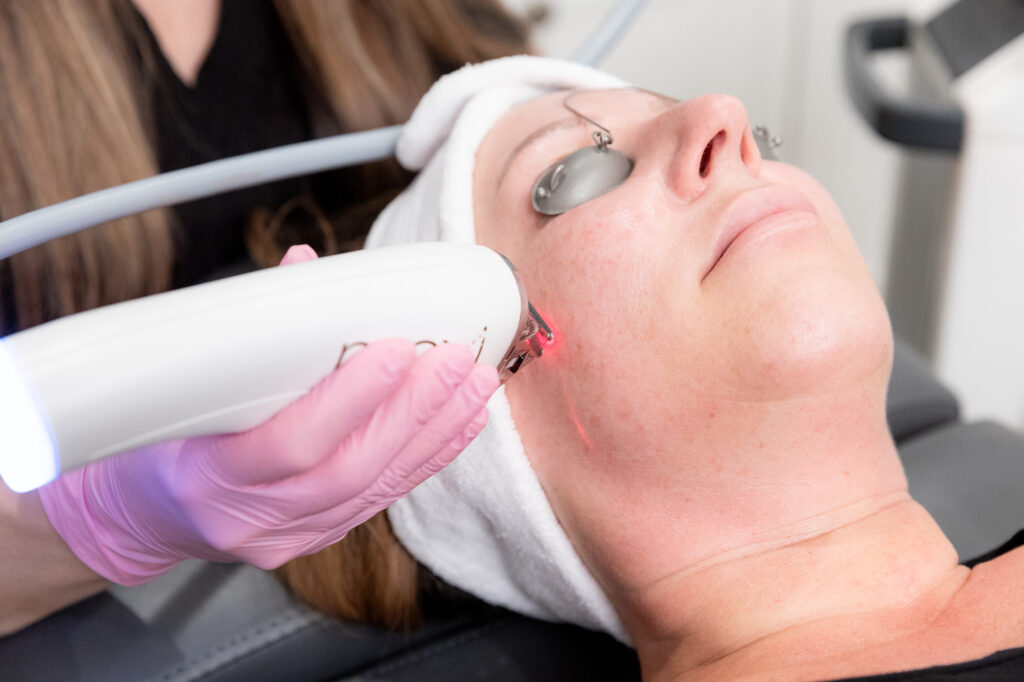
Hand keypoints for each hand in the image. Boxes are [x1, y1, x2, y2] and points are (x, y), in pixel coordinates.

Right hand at [38, 245, 498, 583]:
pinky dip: (431, 455)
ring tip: (475, 383)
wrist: (147, 516)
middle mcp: (255, 519)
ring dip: (437, 430)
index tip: (397, 350)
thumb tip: (305, 266)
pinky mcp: (322, 537)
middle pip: (353, 468)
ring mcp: (292, 537)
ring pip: (380, 485)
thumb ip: (248, 328)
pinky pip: (387, 497)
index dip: (352, 399)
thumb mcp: (184, 386)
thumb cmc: (160, 442)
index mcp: (209, 476)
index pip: (293, 444)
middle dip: (415, 410)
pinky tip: (464, 422)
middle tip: (456, 359)